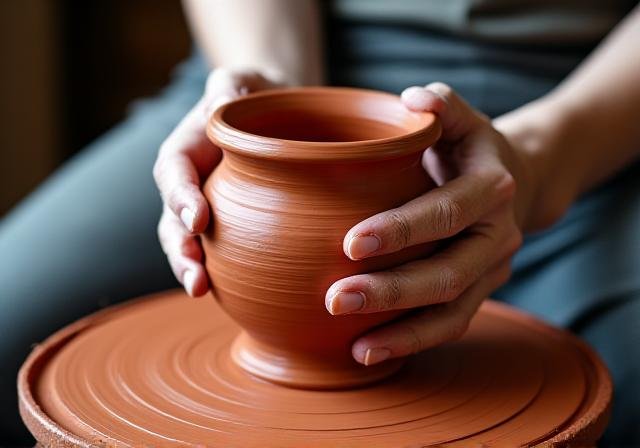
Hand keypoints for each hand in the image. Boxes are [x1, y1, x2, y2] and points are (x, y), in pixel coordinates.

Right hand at [154, 68, 281, 296]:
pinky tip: (240, 296)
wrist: (274, 120)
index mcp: (185, 152)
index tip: (197, 218)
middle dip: (179, 251)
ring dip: (191, 270)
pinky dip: (223, 274)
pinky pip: (221, 254)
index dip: (180, 197)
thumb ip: (228, 87)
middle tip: (194, 275)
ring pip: (189, 246)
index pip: (173, 174)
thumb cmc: (255, 99)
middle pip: (172, 223)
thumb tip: (221, 104)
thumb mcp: (242, 83)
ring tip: (201, 291)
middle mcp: (189, 188)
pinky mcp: (229, 230)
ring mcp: (207, 212)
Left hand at [325, 83, 532, 365]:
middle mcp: (496, 235)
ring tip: (355, 347)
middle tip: (335, 299)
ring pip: (451, 311)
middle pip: (447, 273)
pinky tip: (369, 351)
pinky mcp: (479, 292)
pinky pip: (449, 325)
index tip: (350, 243)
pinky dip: (412, 341)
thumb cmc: (468, 148)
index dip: (403, 230)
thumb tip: (414, 98)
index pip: (446, 212)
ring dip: (403, 332)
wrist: (513, 182)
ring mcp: (491, 271)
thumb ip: (443, 105)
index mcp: (491, 188)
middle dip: (391, 290)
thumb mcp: (462, 119)